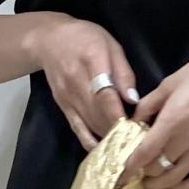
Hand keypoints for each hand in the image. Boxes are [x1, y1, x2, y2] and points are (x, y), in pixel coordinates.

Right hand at [34, 14, 138, 151]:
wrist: (48, 40)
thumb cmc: (85, 38)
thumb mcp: (111, 45)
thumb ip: (123, 73)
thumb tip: (134, 99)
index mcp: (92, 61)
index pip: (106, 94)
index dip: (121, 115)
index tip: (138, 127)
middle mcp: (76, 82)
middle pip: (99, 114)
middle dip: (120, 130)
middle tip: (140, 141)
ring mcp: (67, 97)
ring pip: (90, 124)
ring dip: (110, 137)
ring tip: (129, 146)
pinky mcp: (63, 107)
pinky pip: (78, 129)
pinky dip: (91, 142)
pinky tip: (105, 151)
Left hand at [113, 43, 188, 188]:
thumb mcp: (171, 82)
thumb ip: (150, 103)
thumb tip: (134, 120)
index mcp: (172, 120)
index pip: (144, 153)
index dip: (129, 167)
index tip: (119, 174)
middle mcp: (187, 140)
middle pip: (157, 168)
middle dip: (141, 174)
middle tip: (132, 174)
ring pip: (176, 179)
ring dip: (159, 186)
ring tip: (148, 186)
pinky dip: (185, 188)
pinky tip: (174, 188)